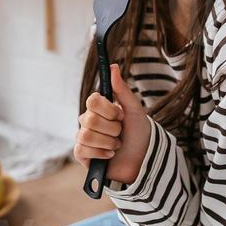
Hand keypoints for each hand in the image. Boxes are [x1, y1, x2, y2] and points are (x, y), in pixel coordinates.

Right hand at [74, 64, 151, 184]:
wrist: (143, 159)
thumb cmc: (138, 132)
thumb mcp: (134, 109)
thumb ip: (122, 89)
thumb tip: (113, 66)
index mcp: (99, 108)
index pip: (92, 100)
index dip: (108, 110)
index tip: (121, 115)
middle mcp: (88, 121)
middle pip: (90, 120)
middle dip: (112, 129)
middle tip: (120, 133)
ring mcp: (84, 137)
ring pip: (86, 136)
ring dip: (108, 142)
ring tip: (116, 145)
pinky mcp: (82, 155)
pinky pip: (82, 150)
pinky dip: (101, 154)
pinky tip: (110, 155)